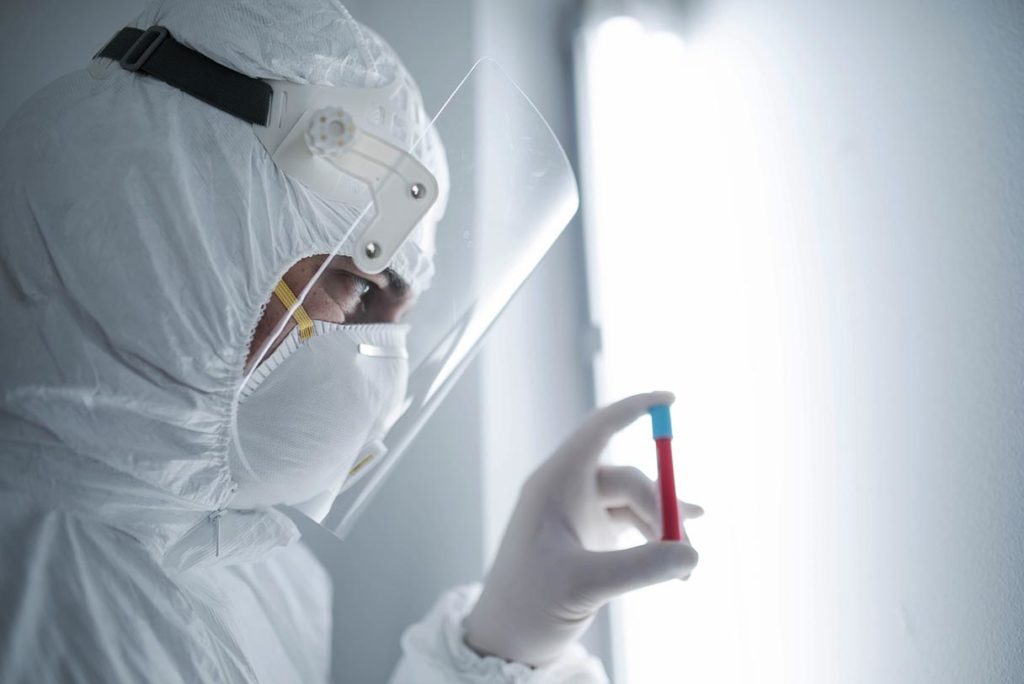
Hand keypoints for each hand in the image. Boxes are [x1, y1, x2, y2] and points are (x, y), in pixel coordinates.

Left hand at [463, 391, 701, 665]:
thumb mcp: (584, 585)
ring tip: (688, 569)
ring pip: (637, 504)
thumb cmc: (527, 605)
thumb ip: (640, 567)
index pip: (599, 430)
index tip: (670, 399)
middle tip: (687, 551)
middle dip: (663, 510)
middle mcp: (568, 491)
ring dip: (664, 530)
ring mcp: (581, 514)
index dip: (633, 409)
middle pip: (630, 480)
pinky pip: (635, 525)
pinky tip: (682, 557)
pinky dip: (657, 540)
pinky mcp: (592, 537)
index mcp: (555, 484)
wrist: (505, 640)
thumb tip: (690, 554)